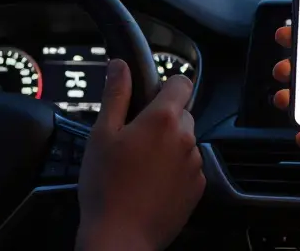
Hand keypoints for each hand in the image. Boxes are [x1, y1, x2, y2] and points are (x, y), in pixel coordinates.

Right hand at [78, 59, 204, 250]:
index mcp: (163, 119)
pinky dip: (174, 169)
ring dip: (169, 146)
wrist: (120, 238)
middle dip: (162, 120)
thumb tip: (120, 66)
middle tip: (134, 139)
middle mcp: (186, 138)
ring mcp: (194, 164)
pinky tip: (150, 183)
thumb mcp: (102, 135)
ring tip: (140, 166)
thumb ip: (116, 95)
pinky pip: (188, 166)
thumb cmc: (106, 188)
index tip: (149, 99)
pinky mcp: (197, 187)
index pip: (181, 82)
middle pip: (182, 113)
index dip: (165, 87)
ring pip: (185, 141)